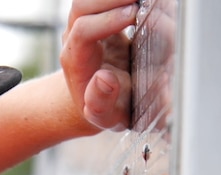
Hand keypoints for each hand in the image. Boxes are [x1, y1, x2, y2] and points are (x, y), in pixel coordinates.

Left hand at [61, 0, 136, 130]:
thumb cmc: (105, 107)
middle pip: (83, 5)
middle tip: (144, 1)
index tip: (134, 15)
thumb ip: (102, 103)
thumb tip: (105, 79)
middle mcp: (75, 38)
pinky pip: (106, 0)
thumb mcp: (104, 115)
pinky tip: (145, 2)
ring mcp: (85, 23)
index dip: (108, 20)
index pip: (83, 31)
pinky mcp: (99, 16)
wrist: (98, 97)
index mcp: (76, 61)